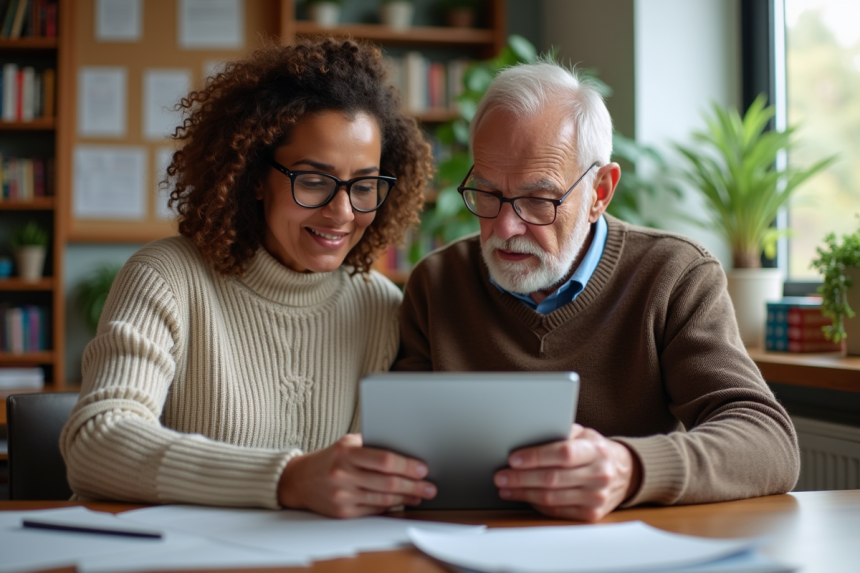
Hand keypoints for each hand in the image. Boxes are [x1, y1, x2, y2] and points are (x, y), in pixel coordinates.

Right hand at [277, 433, 436, 517]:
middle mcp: (343, 474)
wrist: (299, 480)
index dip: (407, 465)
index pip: (384, 460)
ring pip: (383, 498)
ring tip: (420, 494)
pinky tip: (402, 501)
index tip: (423, 468)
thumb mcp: (346, 444)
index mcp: (346, 453)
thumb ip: (371, 445)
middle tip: (429, 486)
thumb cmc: (330, 458)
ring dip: (406, 497)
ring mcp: (342, 495)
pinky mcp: (342, 512)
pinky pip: (374, 509)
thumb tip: (405, 449)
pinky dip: (391, 505)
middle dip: (413, 485)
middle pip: (387, 482)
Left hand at [494, 424, 640, 520]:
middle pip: (553, 478)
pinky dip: (536, 504)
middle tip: (500, 476)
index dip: (536, 457)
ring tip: (505, 487)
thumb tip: (525, 434)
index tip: (513, 458)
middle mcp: (599, 474)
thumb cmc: (594, 449)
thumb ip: (559, 433)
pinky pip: (557, 510)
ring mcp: (597, 497)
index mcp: (596, 450)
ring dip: (523, 493)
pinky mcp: (591, 514)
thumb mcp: (583, 434)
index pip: (563, 454)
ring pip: (552, 497)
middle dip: (521, 478)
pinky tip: (523, 497)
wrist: (624, 472)